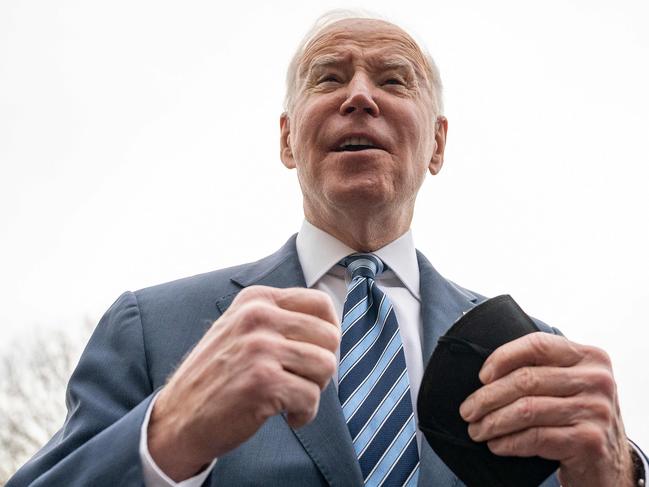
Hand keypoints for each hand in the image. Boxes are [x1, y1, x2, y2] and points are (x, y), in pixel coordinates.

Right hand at [147, 286, 339, 480]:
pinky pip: (312, 397)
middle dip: (322, 365)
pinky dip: (304, 414)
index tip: (318, 352)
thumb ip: (279, 319)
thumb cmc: (216, 376)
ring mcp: (260, 348)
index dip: (330, 332)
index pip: (321, 303)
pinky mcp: (263, 382)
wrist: (177, 418)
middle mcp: (258, 316)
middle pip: (330, 336)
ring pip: (326, 366)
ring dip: (314, 390)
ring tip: (291, 398)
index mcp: (256, 300)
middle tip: (302, 380)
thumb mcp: (240, 329)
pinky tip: (285, 416)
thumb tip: (332, 325)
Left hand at [459, 332, 633, 486]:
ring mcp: (595, 410)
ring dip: (493, 422)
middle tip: (468, 410)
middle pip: (526, 380)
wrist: (607, 461)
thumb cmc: (577, 417)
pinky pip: (536, 437)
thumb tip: (487, 374)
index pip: (537, 344)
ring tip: (476, 429)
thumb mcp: (569, 385)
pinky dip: (509, 441)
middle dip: (487, 397)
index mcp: (589, 357)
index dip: (503, 357)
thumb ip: (541, 370)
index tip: (482, 376)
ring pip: (526, 410)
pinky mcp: (590, 440)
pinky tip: (497, 444)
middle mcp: (596, 380)